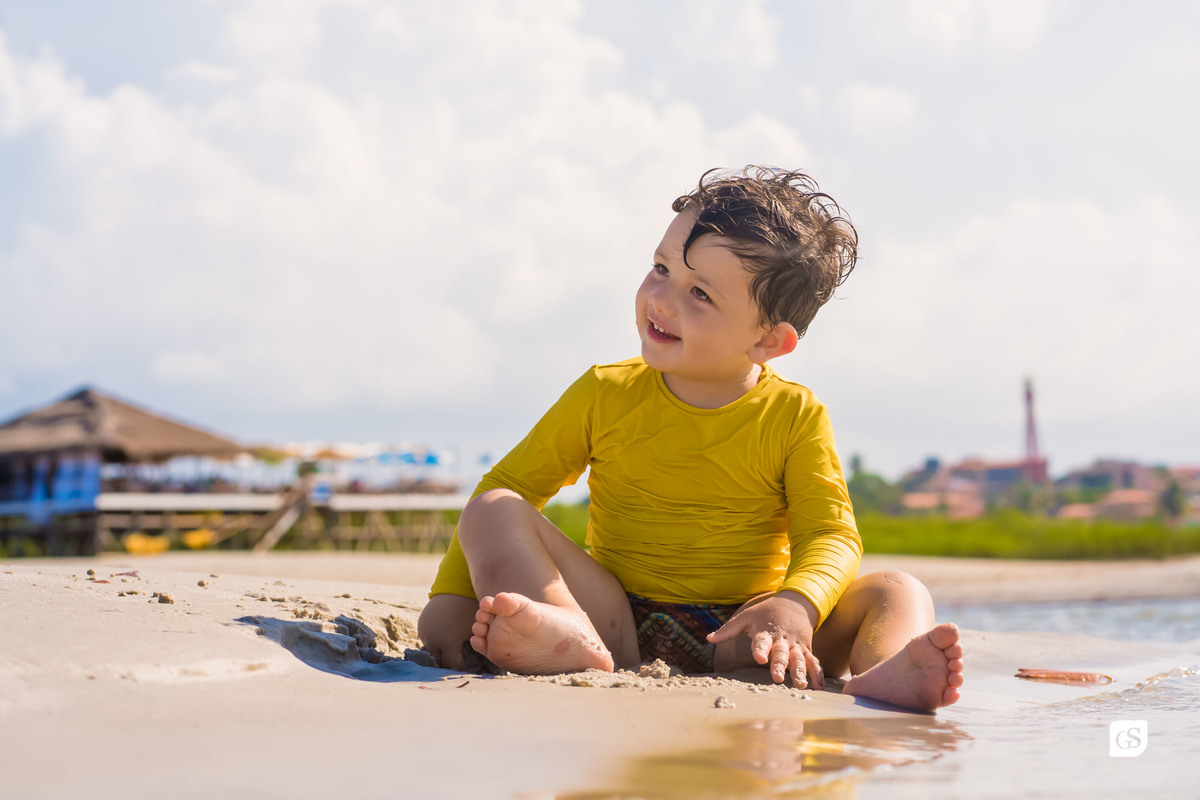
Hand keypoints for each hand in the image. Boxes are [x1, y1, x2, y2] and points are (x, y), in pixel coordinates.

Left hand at [706, 591, 822, 687]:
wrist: (794, 603)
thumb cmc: (765, 613)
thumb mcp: (746, 617)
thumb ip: (728, 630)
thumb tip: (708, 638)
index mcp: (765, 631)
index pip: (761, 641)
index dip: (760, 649)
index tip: (759, 658)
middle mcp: (781, 639)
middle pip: (781, 653)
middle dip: (779, 665)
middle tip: (777, 678)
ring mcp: (795, 645)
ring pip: (799, 659)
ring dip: (799, 672)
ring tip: (800, 685)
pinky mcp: (806, 649)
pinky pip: (813, 661)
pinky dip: (817, 673)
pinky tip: (818, 686)